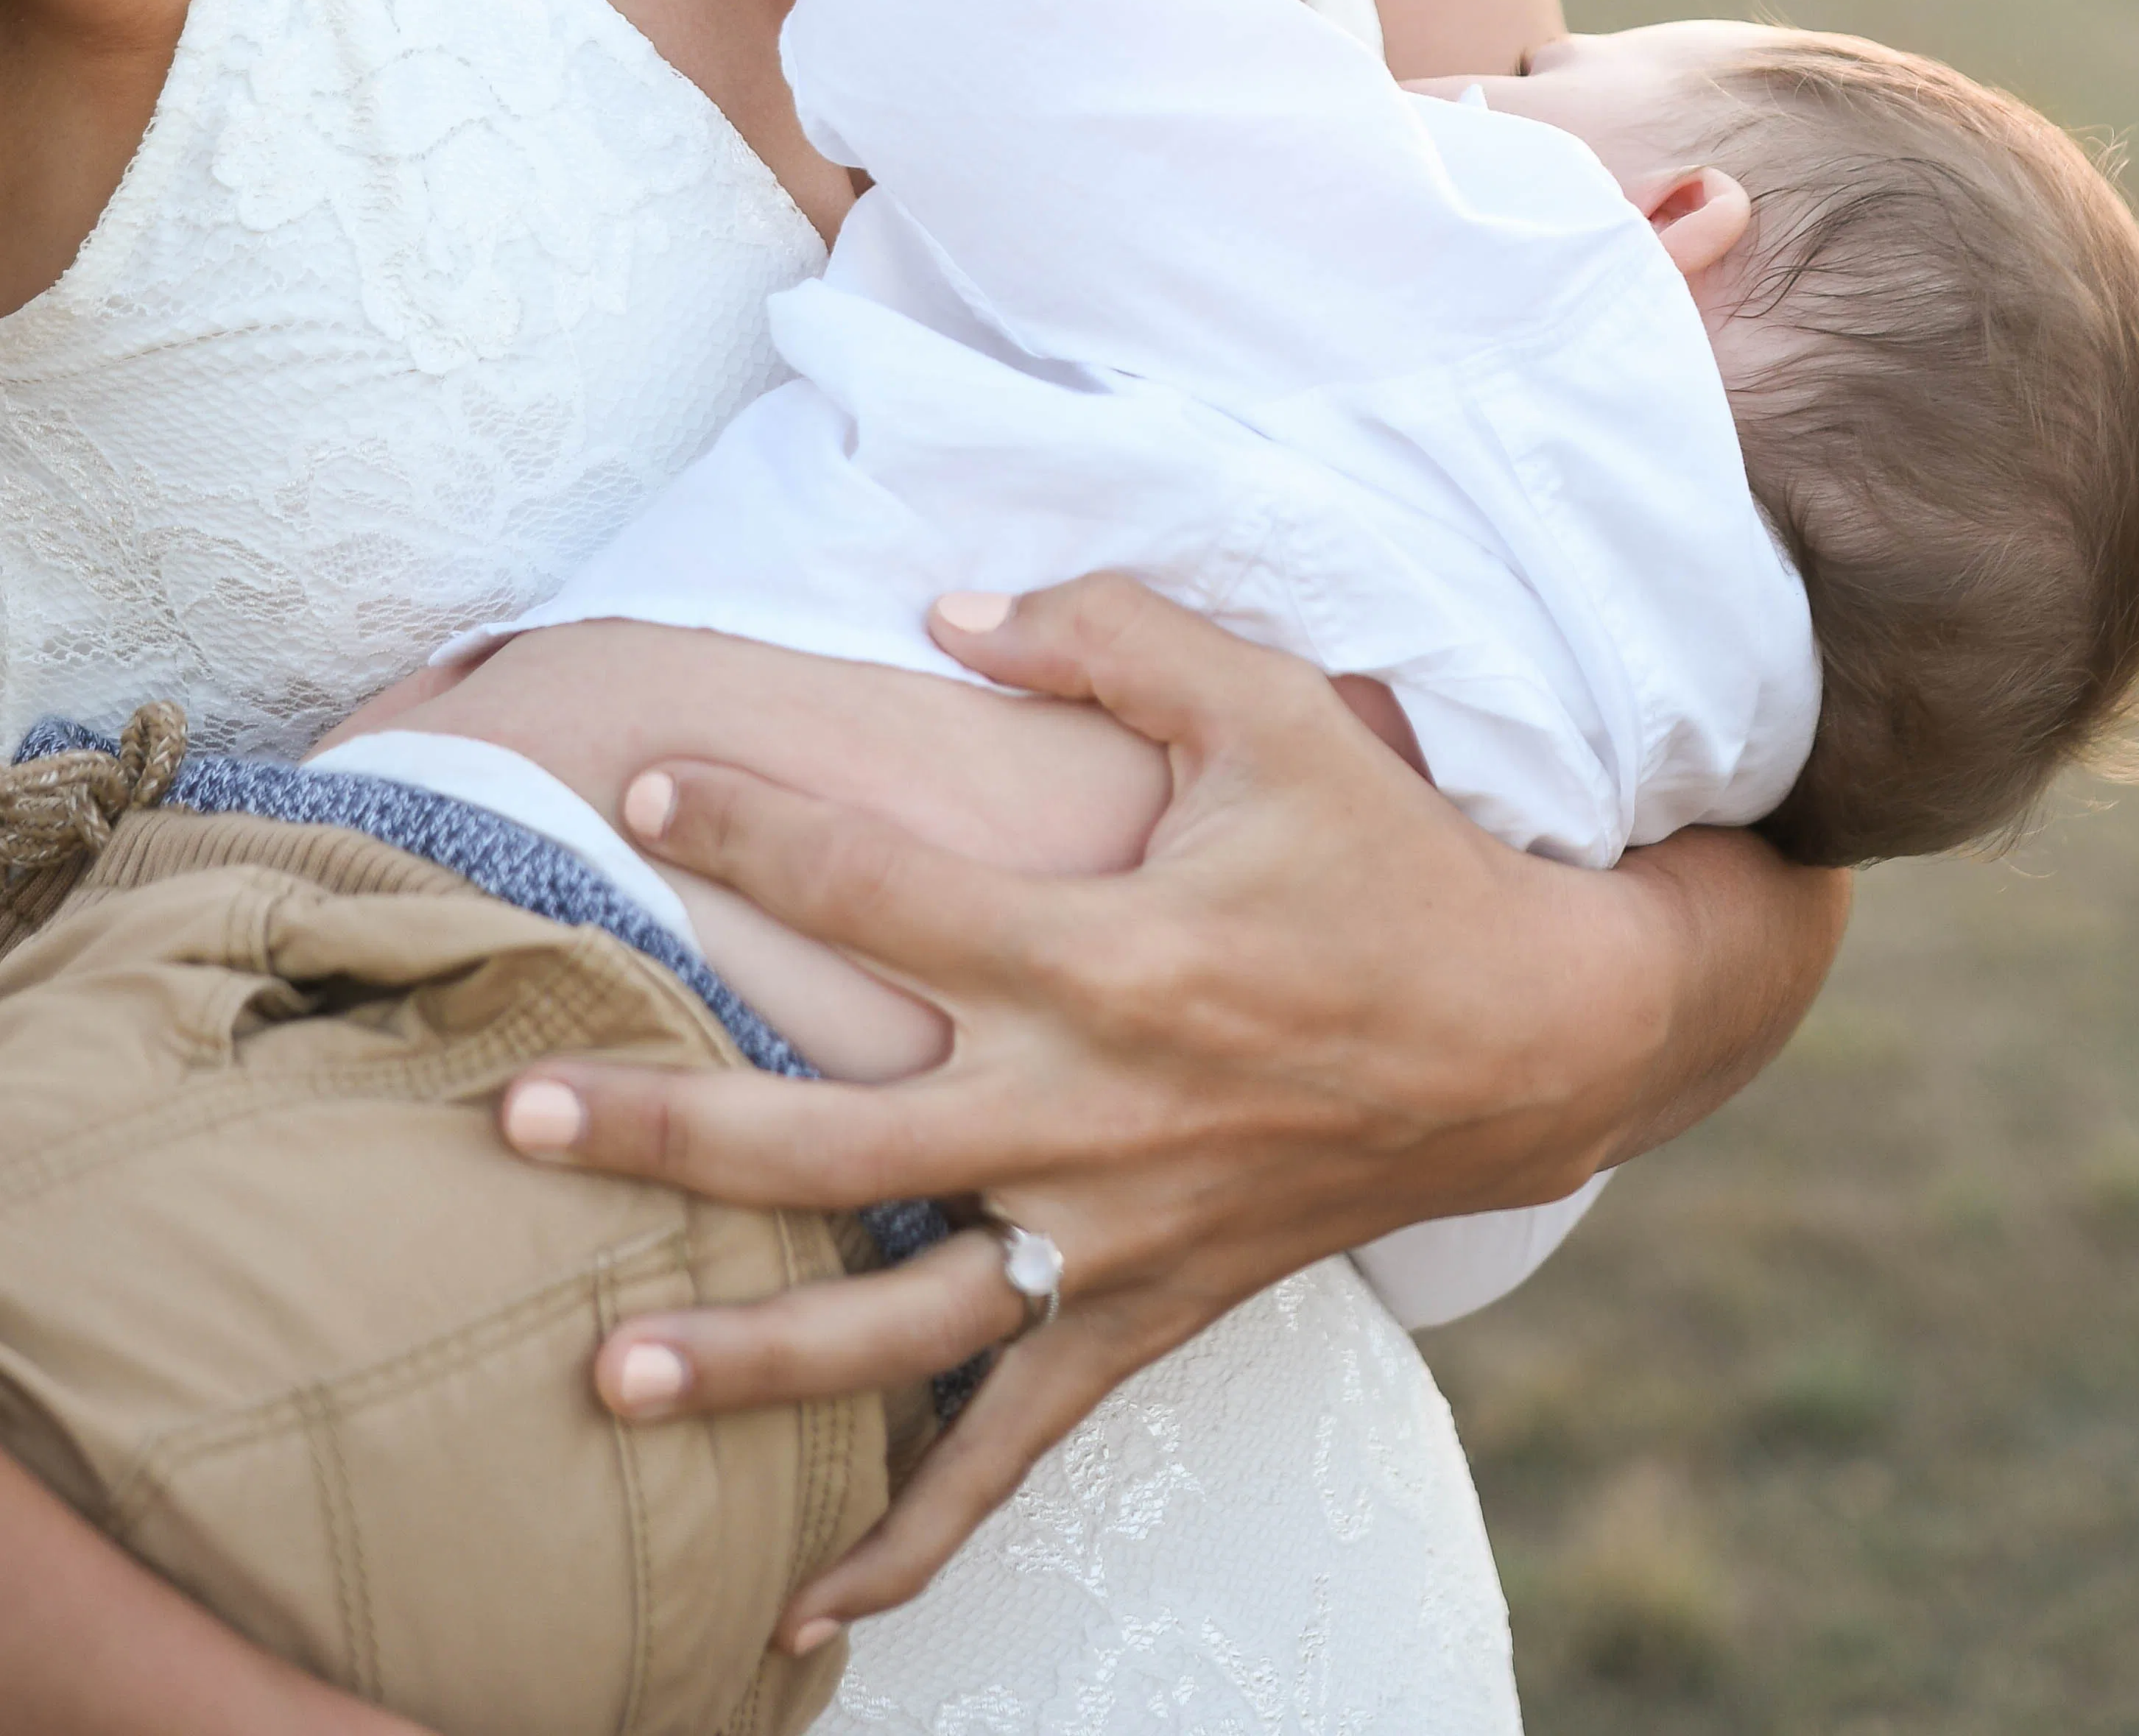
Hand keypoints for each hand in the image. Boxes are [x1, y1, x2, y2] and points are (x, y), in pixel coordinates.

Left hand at [496, 576, 1849, 1643]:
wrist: (1535, 1031)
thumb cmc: (1390, 853)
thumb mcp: (1274, 708)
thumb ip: (1115, 638)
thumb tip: (951, 608)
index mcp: (1112, 955)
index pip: (887, 892)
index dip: (758, 832)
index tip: (647, 791)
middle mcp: (1094, 1114)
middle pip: (842, 1141)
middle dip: (671, 1134)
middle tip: (520, 1118)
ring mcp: (1118, 1236)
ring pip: (901, 1323)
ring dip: (751, 1357)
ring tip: (603, 1374)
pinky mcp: (1153, 1315)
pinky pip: (1019, 1449)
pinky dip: (916, 1538)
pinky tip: (803, 1613)